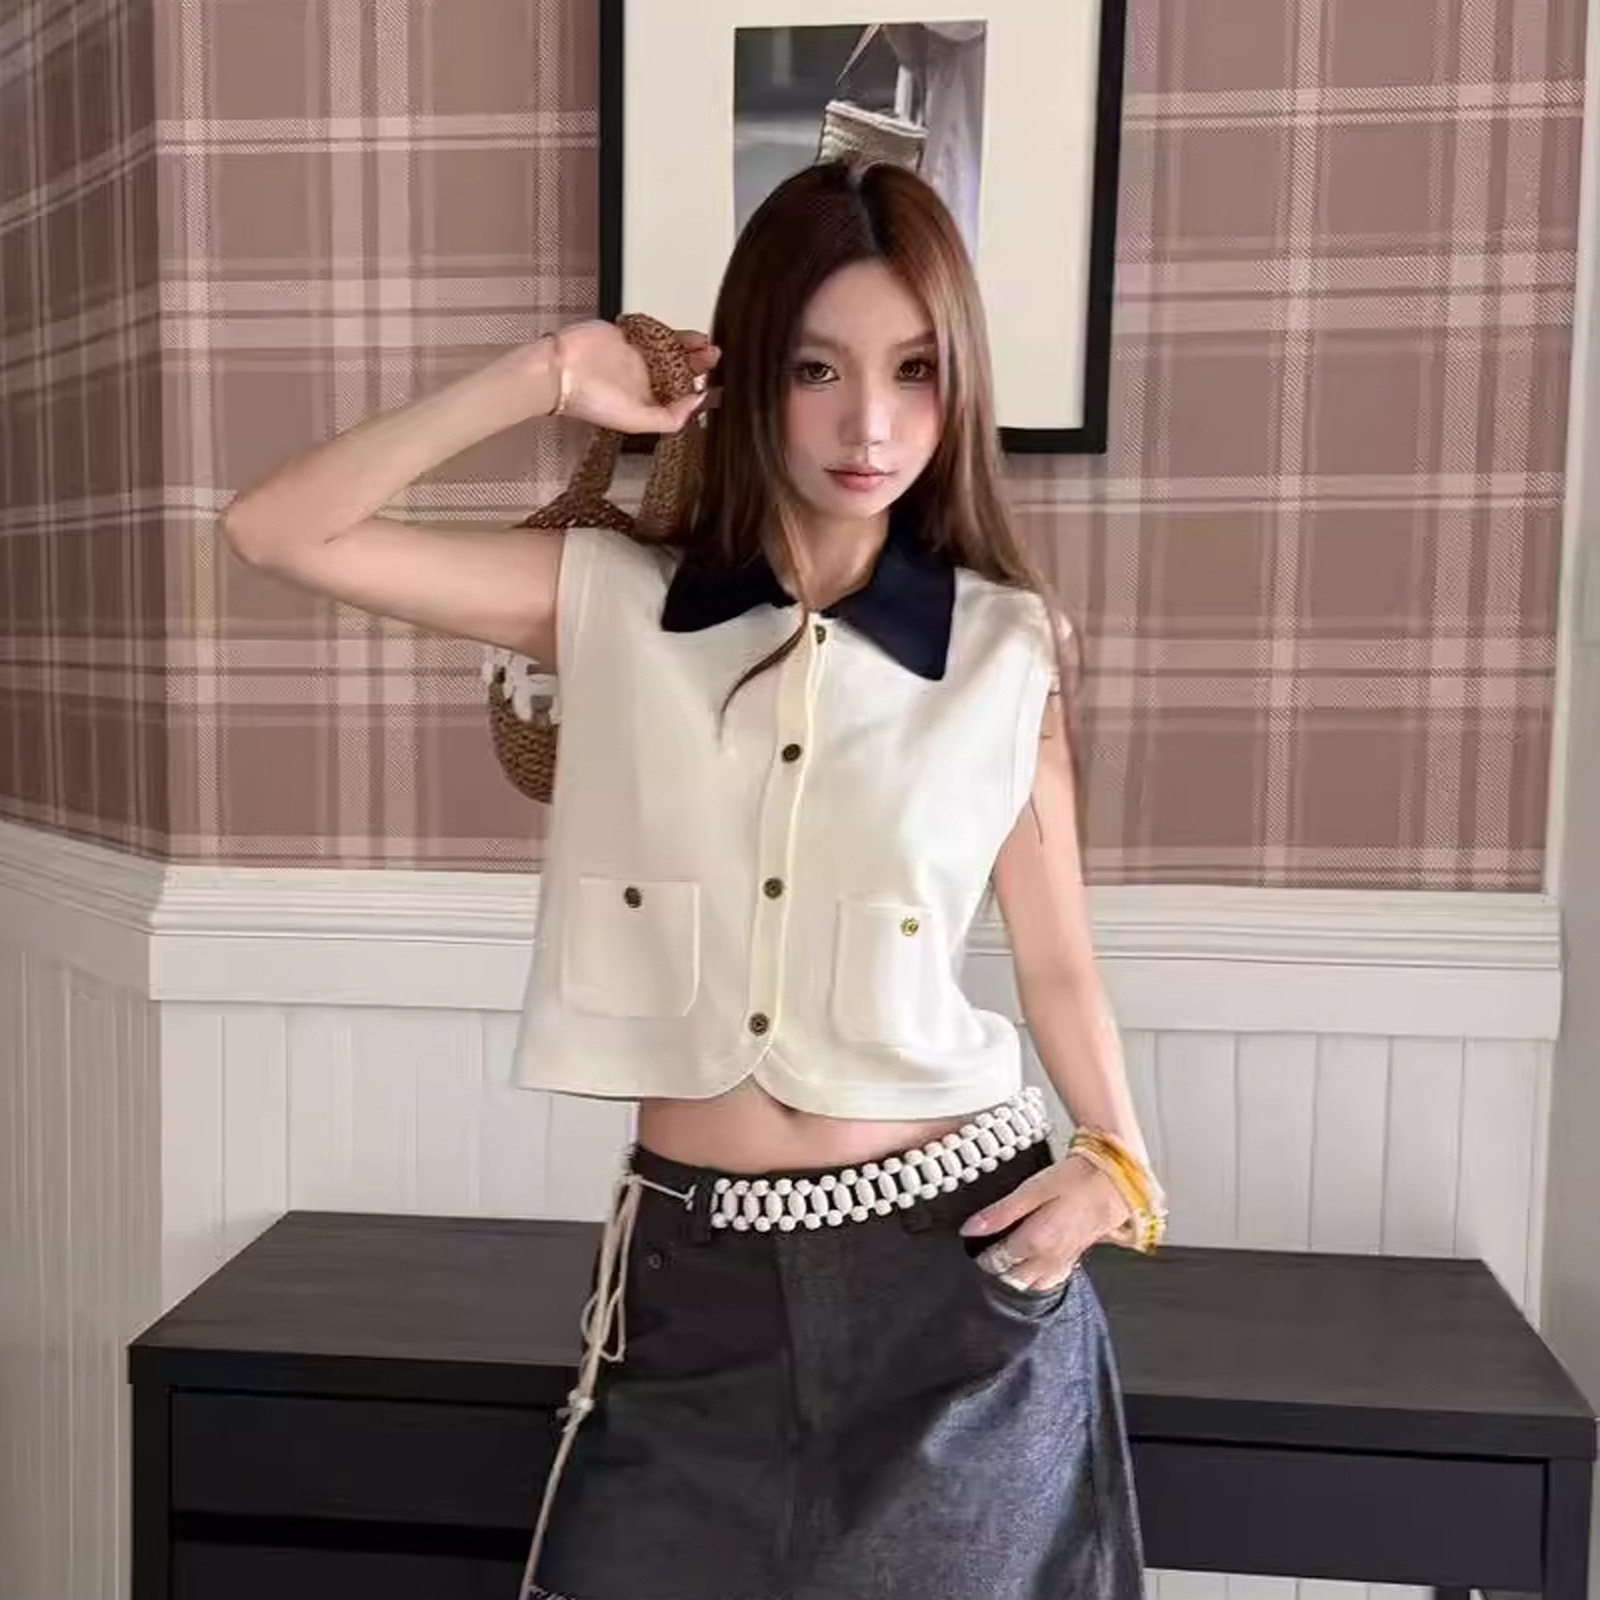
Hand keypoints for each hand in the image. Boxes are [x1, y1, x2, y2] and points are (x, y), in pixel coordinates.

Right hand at [529, 320, 719, 434]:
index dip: (700, 390)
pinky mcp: (628, 335)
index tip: (717, 385)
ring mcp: (637, 357)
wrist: (560, 370)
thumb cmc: (588, 400)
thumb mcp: (636, 421)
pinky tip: (682, 334)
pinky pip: (654, 331)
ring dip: (689, 345)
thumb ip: (670, 417)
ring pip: (671, 348)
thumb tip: (699, 404)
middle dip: (699, 363)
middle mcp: (645, 380)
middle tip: (713, 356)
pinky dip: (668, 332)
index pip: (681, 396)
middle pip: (680, 369)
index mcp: (649, 402)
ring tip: (704, 344)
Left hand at [958, 1152, 1132, 1292]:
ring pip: (1034, 1284)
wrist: (1116, 1180)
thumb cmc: (1077, 1178)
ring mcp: (1064, 1261)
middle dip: (998, 1269)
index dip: (983, 1255)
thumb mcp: (1032, 1189)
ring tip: (1006, 1261)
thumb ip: (1001, 1212)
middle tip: (986, 1253)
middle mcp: (1050, 1258)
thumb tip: (970, 1228)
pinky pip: (1053, 1279)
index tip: (973, 1246)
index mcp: (1036, 1241)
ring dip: (1017, 1277)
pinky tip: (1034, 1266)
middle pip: (1014, 1278)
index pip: (999, 1260)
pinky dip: (1039, 1278)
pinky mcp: (1076, 1257)